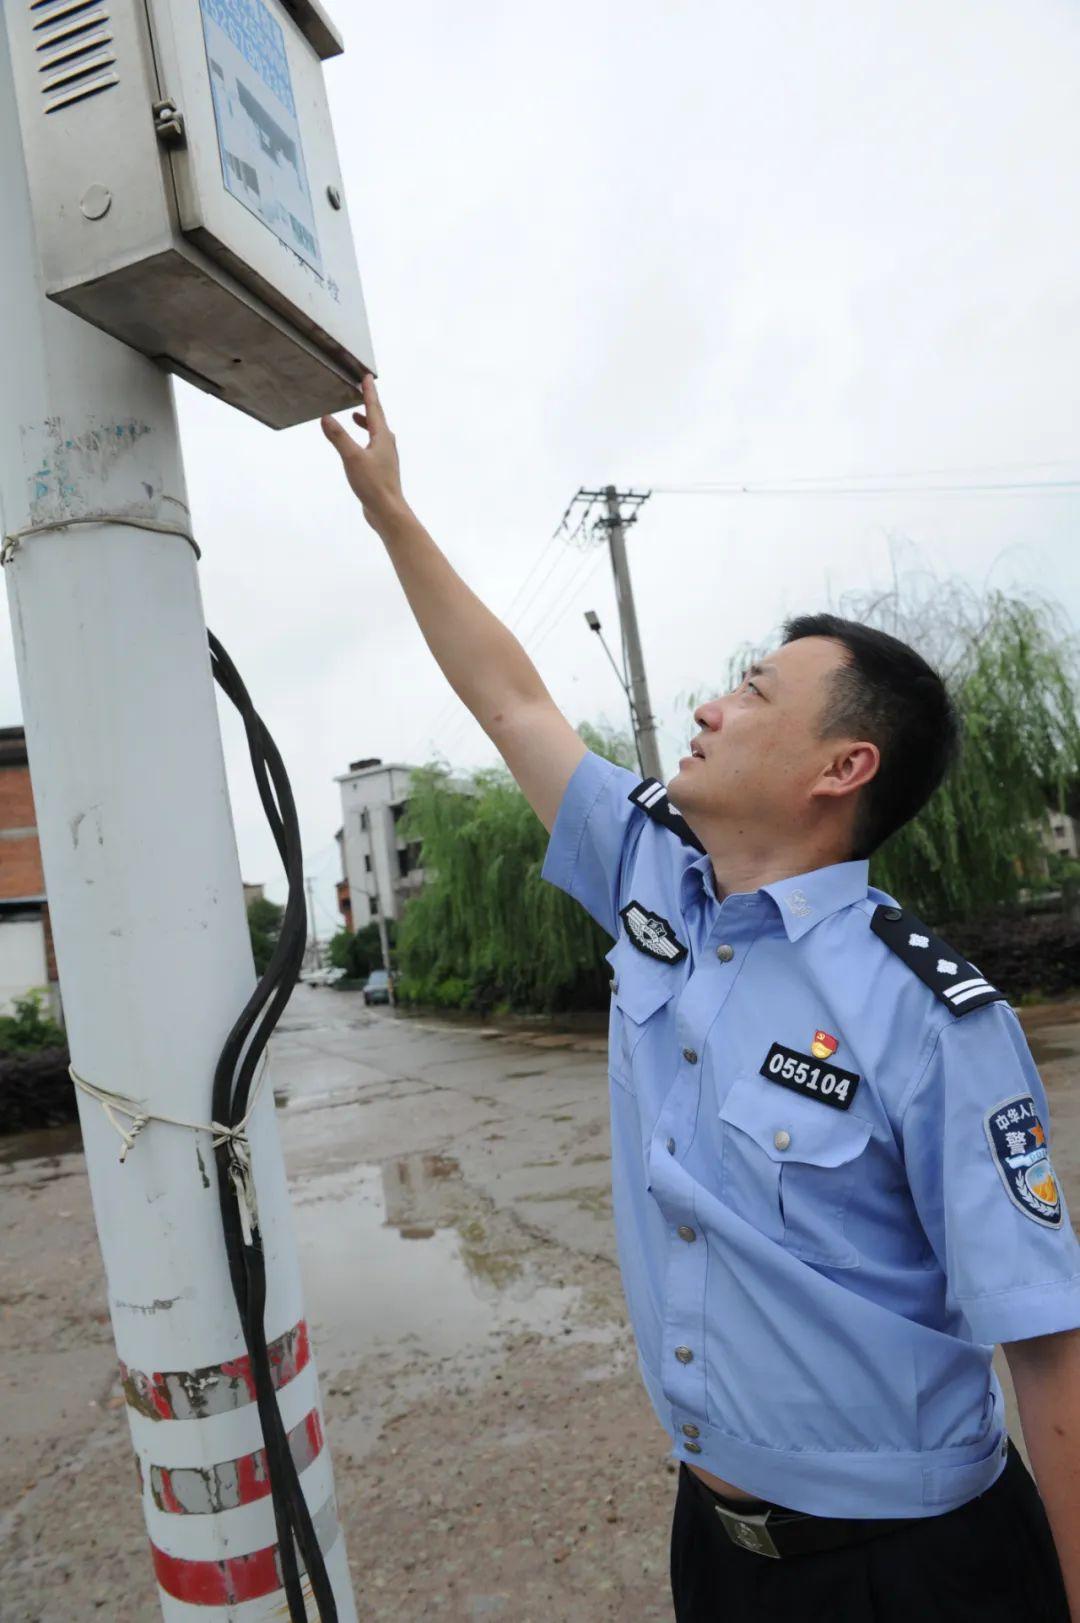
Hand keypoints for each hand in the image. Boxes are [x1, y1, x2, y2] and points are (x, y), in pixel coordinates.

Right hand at [321, 374, 407, 533]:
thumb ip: (338, 437)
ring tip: (355, 415)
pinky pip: (372, 446)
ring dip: (366, 422)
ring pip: (375, 433)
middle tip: (361, 391)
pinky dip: (364, 438)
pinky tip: (356, 447)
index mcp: (382, 437)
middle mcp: (386, 444)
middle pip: (377, 418)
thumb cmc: (373, 484)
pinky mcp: (381, 469)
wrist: (388, 511)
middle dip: (368, 404)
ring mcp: (385, 457)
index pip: (374, 408)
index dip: (369, 392)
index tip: (367, 376)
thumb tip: (326, 417)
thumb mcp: (352, 458)